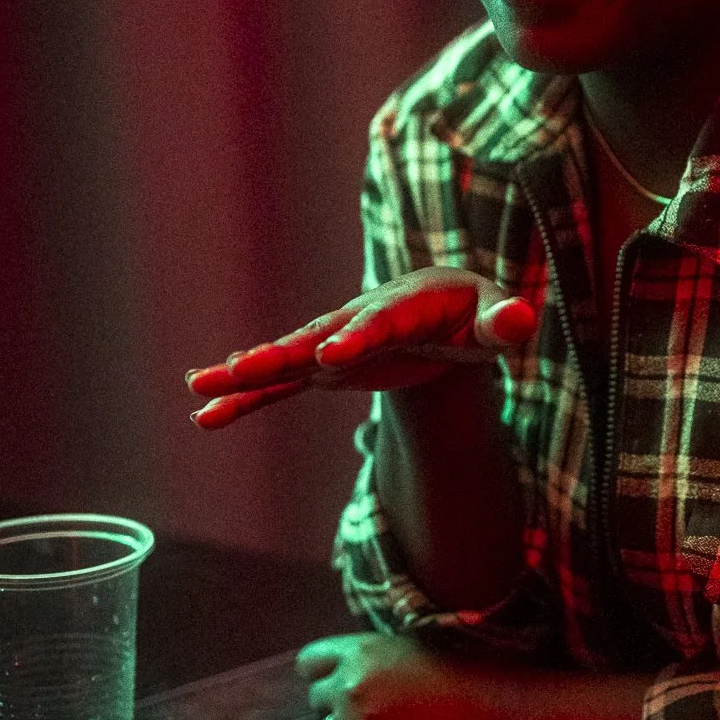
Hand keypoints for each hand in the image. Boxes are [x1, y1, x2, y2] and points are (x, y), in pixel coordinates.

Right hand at [185, 270, 536, 427]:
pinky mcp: (325, 368)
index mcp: (405, 305)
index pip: (380, 323)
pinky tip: (206, 414)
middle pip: (316, 338)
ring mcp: (336, 344)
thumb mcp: (497, 317)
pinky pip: (281, 387)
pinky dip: (246, 399)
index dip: (355, 338)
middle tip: (239, 368)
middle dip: (280, 354)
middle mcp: (360, 321)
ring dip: (245, 373)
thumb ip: (505, 320)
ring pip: (287, 360)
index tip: (329, 357)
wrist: (444, 305)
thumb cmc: (477, 312)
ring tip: (199, 387)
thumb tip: (519, 319)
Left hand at [297, 631, 523, 719]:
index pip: (309, 662)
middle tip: (378, 700)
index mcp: (360, 655)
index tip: (340, 674)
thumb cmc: (466, 671)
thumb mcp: (412, 644)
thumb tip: (340, 667)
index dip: (325, 668)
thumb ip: (368, 654)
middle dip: (339, 699)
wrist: (500, 717)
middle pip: (316, 699)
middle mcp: (350, 693)